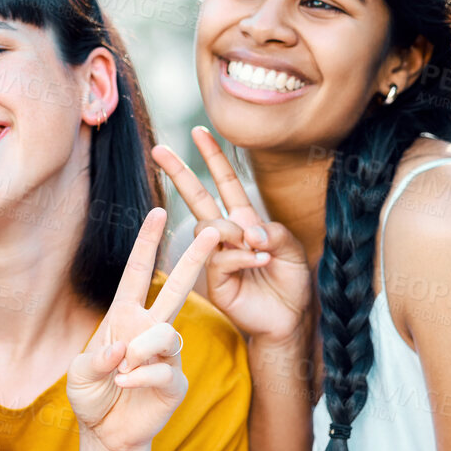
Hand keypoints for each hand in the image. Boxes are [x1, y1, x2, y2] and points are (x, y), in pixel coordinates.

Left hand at [66, 207, 218, 450]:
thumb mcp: (79, 376)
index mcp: (124, 317)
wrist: (106, 435)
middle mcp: (149, 330)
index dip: (147, 244)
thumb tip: (123, 349)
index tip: (158, 211)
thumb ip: (95, 360)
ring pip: (166, 333)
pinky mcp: (174, 381)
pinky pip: (162, 369)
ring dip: (140, 351)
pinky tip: (123, 386)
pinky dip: (138, 378)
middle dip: (193, 259)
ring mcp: (166, 355)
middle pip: (177, 287)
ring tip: (121, 370)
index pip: (138, 274)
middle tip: (213, 230)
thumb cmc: (92, 398)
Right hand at [151, 126, 312, 346]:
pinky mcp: (214, 279)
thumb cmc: (291, 283)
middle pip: (198, 198)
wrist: (289, 319)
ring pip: (207, 227)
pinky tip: (259, 260)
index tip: (200, 131)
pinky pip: (218, 256)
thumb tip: (248, 231)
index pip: (226, 183)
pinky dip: (241, 255)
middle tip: (158, 150)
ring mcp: (216, 256)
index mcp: (245, 222)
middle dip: (179, 172)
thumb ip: (273, 232)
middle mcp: (226, 235)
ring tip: (259, 249)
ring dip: (234, 232)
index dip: (214, 157)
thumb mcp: (292, 249)